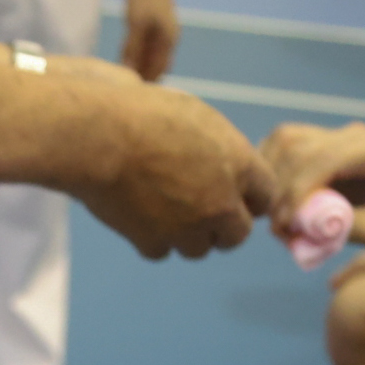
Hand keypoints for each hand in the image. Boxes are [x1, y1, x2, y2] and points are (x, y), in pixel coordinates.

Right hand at [83, 80, 275, 259]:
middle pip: (237, 234)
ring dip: (186, 236)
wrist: (100, 137)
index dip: (249, 199)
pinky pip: (161, 251)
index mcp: (239, 163)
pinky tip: (138, 218)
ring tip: (163, 213)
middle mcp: (222, 202)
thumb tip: (216, 160)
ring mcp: (188, 228)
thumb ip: (216, 147)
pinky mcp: (154, 242)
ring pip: (198, 248)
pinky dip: (151, 239)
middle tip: (202, 215)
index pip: (265, 197)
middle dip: (222, 227)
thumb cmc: (143, 113)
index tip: (237, 199)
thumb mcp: (194, 115)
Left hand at [121, 0, 179, 81]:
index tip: (128, 92)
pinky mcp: (152, 32)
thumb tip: (127, 70)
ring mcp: (161, 36)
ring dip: (136, 68)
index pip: (159, 70)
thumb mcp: (136, 22)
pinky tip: (121, 61)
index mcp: (168, 40)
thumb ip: (132, 46)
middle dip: (140, 78)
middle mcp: (167, 41)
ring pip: (148, 60)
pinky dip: (134, 57)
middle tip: (121, 88)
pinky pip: (144, 51)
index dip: (146, 82)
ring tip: (119, 78)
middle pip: (155, 68)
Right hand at [260, 122, 364, 254]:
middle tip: (280, 232)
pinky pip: (284, 147)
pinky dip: (273, 173)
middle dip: (281, 190)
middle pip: (299, 147)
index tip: (285, 225)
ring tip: (278, 220)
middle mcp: (355, 134)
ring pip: (285, 142)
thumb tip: (306, 229)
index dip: (299, 190)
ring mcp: (337, 134)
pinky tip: (277, 202)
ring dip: (272, 180)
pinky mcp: (322, 142)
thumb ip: (352, 228)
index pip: (326, 158)